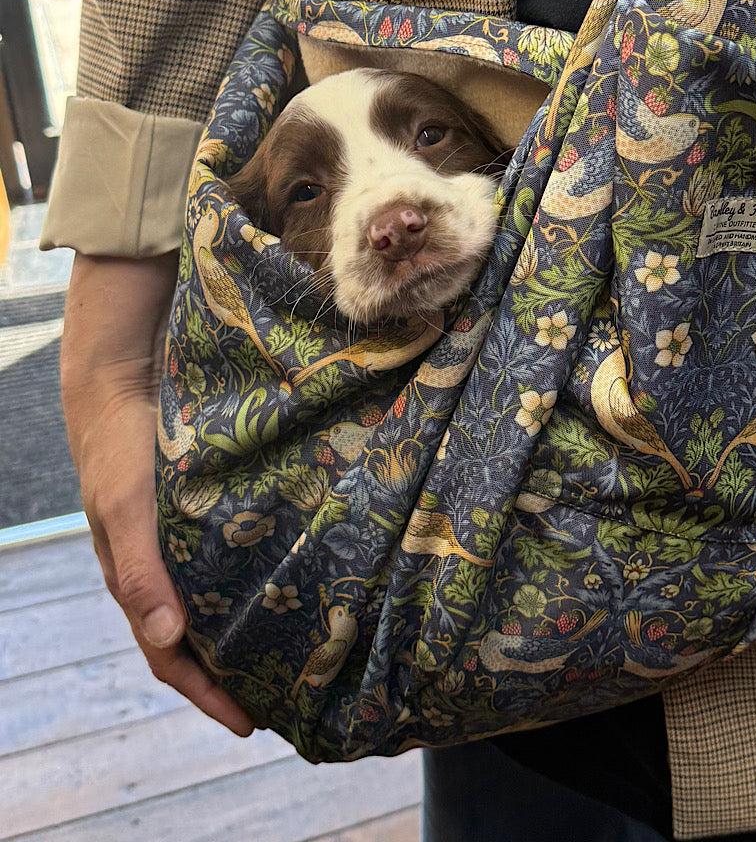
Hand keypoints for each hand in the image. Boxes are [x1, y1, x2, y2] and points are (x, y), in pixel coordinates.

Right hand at [61, 252, 254, 735]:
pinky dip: (248, 583)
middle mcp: (159, 567)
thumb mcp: (127, 510)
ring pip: (212, 600)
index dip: (206, 693)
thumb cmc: (119, 450)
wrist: (121, 382)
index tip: (250, 722)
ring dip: (242, 631)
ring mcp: (179, 539)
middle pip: (194, 638)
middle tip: (282, 697)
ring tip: (288, 651)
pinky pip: (224, 559)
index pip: (170, 656)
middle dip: (229, 674)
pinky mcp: (200, 510)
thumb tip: (167, 639)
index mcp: (135, 580)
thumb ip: (143, 572)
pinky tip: (283, 581)